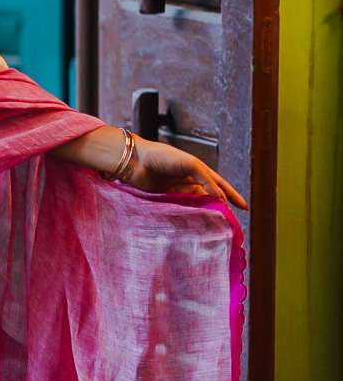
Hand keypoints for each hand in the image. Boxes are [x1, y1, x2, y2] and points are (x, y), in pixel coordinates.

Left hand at [121, 135, 247, 210]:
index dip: (232, 195)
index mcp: (197, 168)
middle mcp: (189, 180)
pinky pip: (182, 209)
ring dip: (205, 213)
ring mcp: (177, 190)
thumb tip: (220, 198)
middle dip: (219, 207)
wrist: (135, 161)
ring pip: (196, 204)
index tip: (244, 207)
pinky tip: (197, 222)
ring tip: (215, 224)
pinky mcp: (166, 199)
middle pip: (209, 196)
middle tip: (229, 222)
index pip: (219, 184)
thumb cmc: (162, 157)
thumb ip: (206, 180)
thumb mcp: (191, 164)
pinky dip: (190, 215)